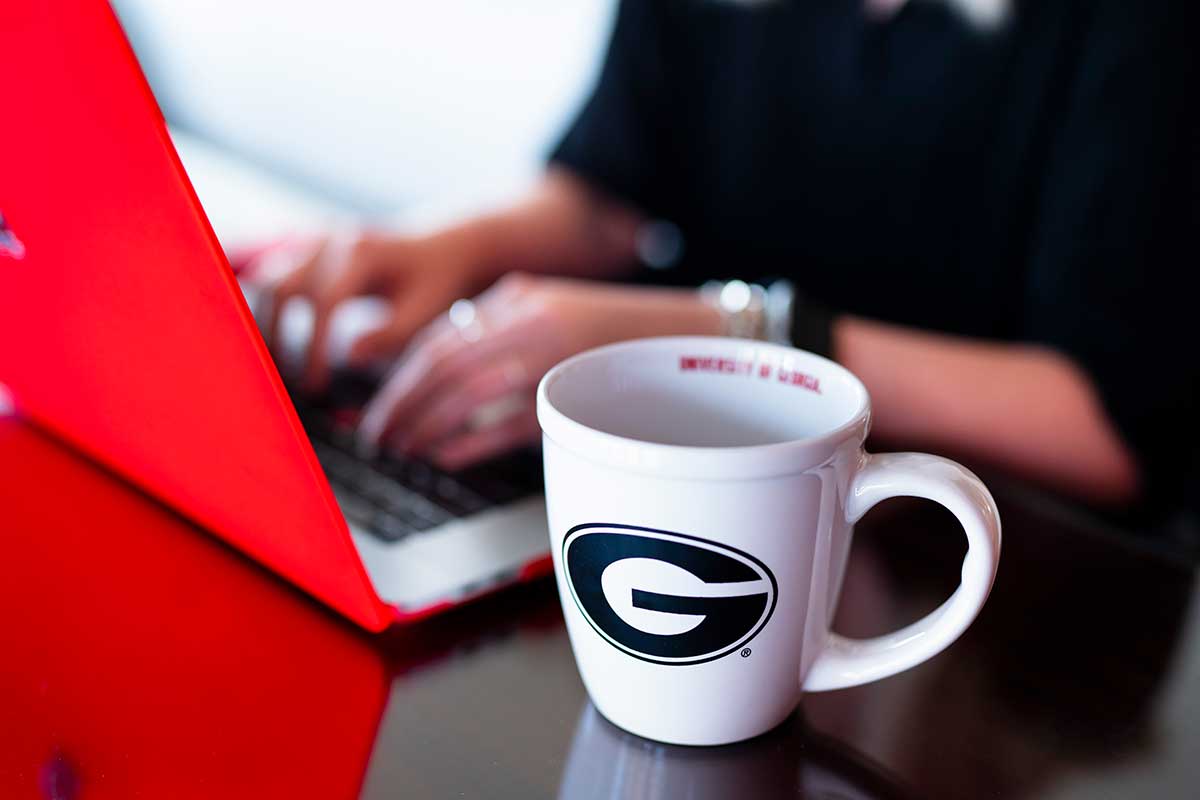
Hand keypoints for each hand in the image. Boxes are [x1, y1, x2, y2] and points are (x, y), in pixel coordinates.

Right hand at [250, 229, 488, 391]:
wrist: (444, 248)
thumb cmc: (437, 284)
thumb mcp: (425, 312)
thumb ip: (391, 336)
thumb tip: (351, 356)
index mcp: (364, 253)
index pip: (325, 301)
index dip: (313, 346)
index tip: (313, 386)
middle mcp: (333, 240)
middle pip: (282, 286)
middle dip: (276, 335)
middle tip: (281, 379)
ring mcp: (318, 239)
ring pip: (270, 278)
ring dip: (266, 322)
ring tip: (274, 363)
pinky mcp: (311, 247)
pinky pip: (276, 275)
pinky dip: (270, 308)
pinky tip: (274, 341)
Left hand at [357, 273, 720, 469]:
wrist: (698, 336)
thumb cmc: (624, 337)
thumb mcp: (558, 316)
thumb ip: (508, 333)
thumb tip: (448, 377)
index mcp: (521, 299)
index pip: (440, 336)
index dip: (402, 376)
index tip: (383, 407)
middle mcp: (531, 318)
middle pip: (441, 362)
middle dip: (401, 403)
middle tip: (378, 436)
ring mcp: (555, 352)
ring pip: (467, 391)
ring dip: (425, 424)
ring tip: (402, 449)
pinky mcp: (580, 389)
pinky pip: (511, 421)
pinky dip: (472, 441)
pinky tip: (445, 456)